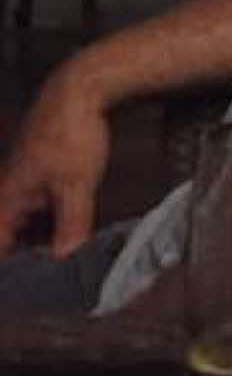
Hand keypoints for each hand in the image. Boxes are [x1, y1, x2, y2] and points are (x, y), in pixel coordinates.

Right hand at [0, 64, 111, 256]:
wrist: (80, 89)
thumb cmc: (71, 133)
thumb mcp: (76, 183)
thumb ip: (71, 222)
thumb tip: (65, 258)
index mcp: (7, 196)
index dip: (10, 268)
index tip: (24, 285)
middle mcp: (10, 190)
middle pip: (11, 235)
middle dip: (28, 254)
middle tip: (54, 274)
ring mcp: (25, 181)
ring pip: (28, 222)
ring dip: (43, 237)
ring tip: (65, 254)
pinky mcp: (41, 173)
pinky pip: (40, 207)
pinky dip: (53, 220)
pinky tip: (72, 228)